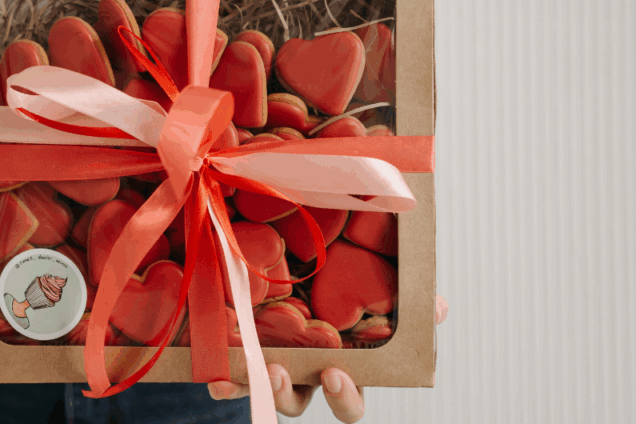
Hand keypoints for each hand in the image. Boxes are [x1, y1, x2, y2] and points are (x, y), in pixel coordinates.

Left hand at [208, 295, 449, 422]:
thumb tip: (438, 307)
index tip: (336, 374)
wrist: (295, 253)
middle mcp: (303, 369)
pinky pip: (232, 371)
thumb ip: (406, 298)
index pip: (349, 399)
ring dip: (262, 386)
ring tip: (263, 366)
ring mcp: (273, 359)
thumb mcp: (380, 284)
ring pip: (266, 389)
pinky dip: (225, 380)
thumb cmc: (347, 278)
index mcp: (341, 363)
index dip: (345, 396)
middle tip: (281, 371)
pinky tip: (216, 379)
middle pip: (300, 401)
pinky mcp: (245, 347)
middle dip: (293, 395)